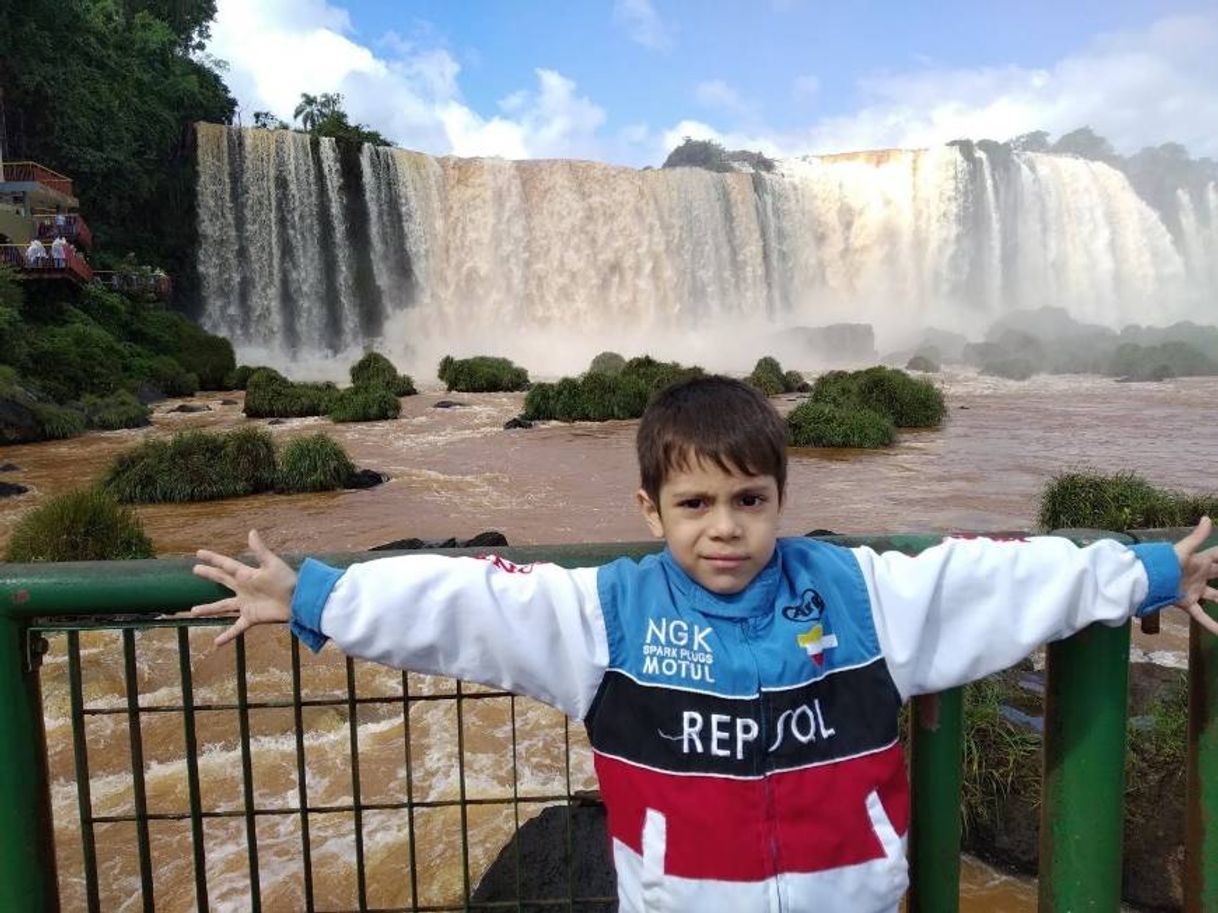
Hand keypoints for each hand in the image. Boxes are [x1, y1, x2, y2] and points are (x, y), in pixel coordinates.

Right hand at [190, 529, 296, 646]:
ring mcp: (246, 604)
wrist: (298, 600)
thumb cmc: (286, 580)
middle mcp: (243, 588)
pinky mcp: (251, 617)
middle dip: (209, 575)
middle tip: (195, 570)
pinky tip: (216, 643)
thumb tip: (251, 531)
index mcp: (246, 574)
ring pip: (222, 606)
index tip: (198, 553)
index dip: (212, 559)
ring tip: (193, 610)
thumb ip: (259, 550)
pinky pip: (236, 628)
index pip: (225, 564)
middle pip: (221, 580)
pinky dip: (227, 636)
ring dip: (208, 609)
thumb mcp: (272, 563)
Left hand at [1172, 517, 1217, 636]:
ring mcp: (1195, 590)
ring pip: (1216, 597)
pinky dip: (1212, 625)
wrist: (1147, 579)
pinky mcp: (1188, 603)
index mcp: (1200, 561)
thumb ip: (1197, 536)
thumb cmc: (1165, 562)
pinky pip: (1202, 616)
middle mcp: (1200, 575)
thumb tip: (1206, 517)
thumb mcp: (1183, 550)